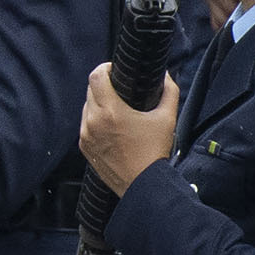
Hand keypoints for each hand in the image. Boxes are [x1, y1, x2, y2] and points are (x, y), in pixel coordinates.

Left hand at [77, 60, 169, 196]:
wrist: (143, 185)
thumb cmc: (154, 153)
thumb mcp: (167, 119)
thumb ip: (169, 92)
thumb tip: (166, 76)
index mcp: (110, 111)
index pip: (96, 76)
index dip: (105, 68)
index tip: (115, 70)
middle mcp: (93, 121)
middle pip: (90, 89)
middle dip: (103, 85)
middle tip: (119, 88)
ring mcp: (86, 135)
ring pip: (86, 107)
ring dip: (98, 103)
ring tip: (116, 108)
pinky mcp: (84, 148)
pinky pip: (85, 125)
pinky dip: (95, 120)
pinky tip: (110, 126)